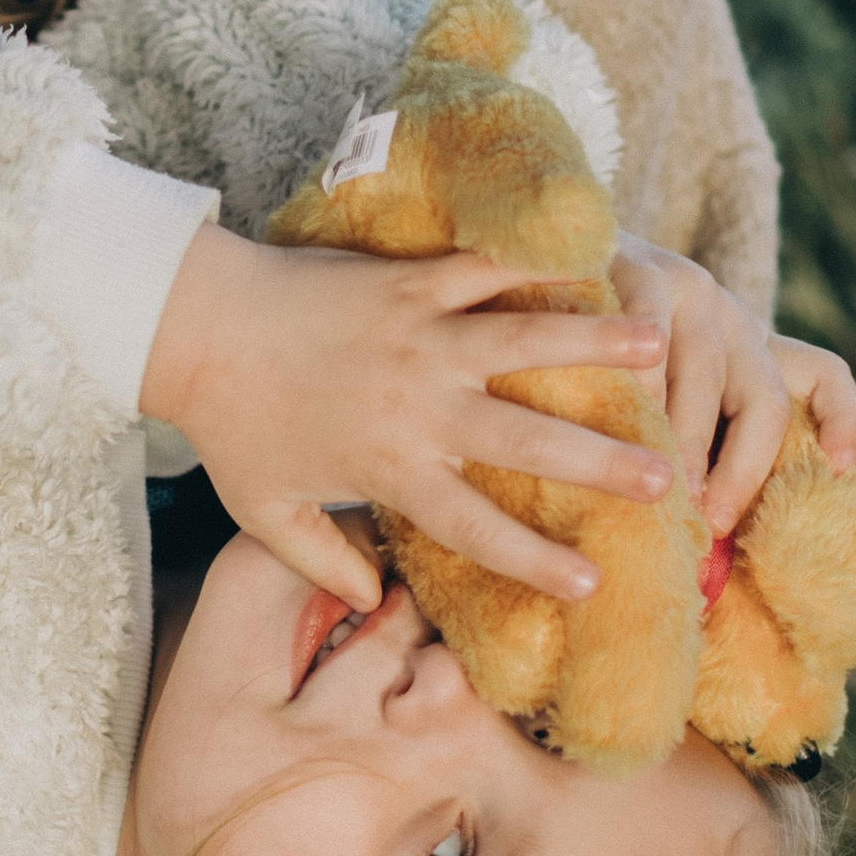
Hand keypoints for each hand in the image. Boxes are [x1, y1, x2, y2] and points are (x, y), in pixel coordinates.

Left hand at [141, 220, 675, 611]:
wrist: (191, 328)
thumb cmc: (228, 423)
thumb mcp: (265, 512)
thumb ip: (320, 562)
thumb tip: (372, 598)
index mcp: (389, 471)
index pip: (477, 529)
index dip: (536, 562)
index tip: (592, 584)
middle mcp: (417, 408)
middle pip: (525, 443)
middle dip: (599, 466)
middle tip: (664, 482)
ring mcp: (417, 339)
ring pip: (522, 342)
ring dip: (593, 344)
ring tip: (656, 344)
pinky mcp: (406, 282)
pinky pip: (482, 269)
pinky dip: (532, 262)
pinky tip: (583, 256)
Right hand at [609, 235, 855, 533]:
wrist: (530, 261)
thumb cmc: (590, 354)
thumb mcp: (652, 388)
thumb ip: (685, 439)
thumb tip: (704, 555)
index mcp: (745, 345)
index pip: (824, 374)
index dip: (843, 419)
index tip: (843, 469)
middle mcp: (729, 315)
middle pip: (765, 401)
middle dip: (739, 472)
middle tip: (702, 522)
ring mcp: (687, 287)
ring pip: (705, 381)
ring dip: (683, 443)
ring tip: (653, 486)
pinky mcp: (639, 270)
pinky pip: (647, 342)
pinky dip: (635, 387)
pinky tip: (608, 416)